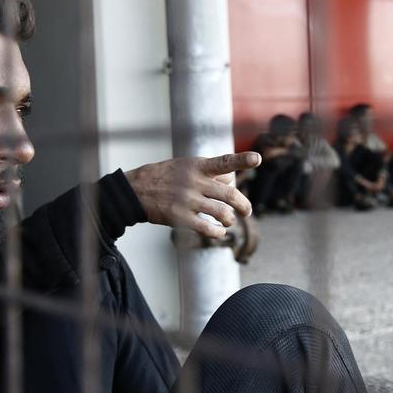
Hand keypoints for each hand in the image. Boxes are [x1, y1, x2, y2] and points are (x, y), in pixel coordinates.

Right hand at [125, 152, 260, 239]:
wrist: (136, 190)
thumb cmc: (164, 176)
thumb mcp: (184, 165)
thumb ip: (208, 171)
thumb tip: (230, 179)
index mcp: (197, 166)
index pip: (223, 162)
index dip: (241, 160)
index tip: (257, 158)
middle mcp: (194, 182)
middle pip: (229, 194)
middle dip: (243, 205)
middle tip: (247, 210)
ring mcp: (187, 200)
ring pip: (222, 213)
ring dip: (229, 220)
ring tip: (228, 221)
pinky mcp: (180, 218)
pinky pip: (207, 229)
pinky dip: (218, 233)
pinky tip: (219, 232)